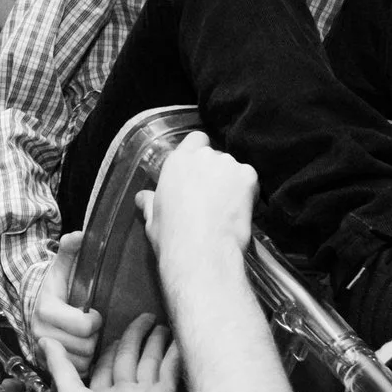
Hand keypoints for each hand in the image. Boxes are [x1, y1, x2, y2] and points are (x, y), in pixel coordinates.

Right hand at [30, 231, 100, 374]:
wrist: (33, 306)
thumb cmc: (55, 288)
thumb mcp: (61, 267)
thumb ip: (69, 251)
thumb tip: (78, 235)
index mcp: (46, 310)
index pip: (84, 326)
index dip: (95, 320)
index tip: (94, 313)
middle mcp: (40, 334)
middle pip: (85, 346)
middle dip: (94, 337)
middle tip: (92, 327)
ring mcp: (43, 351)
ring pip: (82, 361)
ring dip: (89, 351)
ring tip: (87, 338)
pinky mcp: (46, 365)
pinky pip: (75, 371)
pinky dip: (82, 363)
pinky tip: (81, 350)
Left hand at [43, 312, 179, 391]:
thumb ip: (60, 367)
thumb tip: (45, 341)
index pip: (107, 365)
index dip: (111, 347)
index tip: (115, 330)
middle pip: (130, 359)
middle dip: (137, 337)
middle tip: (146, 317)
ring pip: (151, 362)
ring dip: (157, 342)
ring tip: (164, 323)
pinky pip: (170, 371)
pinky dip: (175, 354)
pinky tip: (179, 338)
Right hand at [138, 134, 255, 272]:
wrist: (202, 251)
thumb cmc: (172, 237)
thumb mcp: (153, 220)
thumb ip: (150, 203)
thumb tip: (141, 198)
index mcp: (177, 162)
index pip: (195, 140)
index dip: (200, 153)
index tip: (199, 172)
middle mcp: (203, 156)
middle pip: (215, 156)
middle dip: (215, 172)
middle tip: (213, 196)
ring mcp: (227, 164)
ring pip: (234, 168)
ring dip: (232, 182)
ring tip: (227, 208)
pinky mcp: (248, 176)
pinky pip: (250, 179)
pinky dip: (248, 192)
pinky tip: (239, 211)